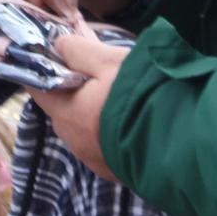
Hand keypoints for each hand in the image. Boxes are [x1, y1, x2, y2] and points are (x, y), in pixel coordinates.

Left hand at [29, 34, 130, 182]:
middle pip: (62, 108)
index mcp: (66, 113)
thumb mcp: (109, 61)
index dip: (43, 68)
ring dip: (93, 111)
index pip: (37, 88)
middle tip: (98, 72)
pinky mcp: (113, 170)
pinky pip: (101, 143)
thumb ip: (78, 50)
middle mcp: (73, 141)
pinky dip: (108, 130)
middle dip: (74, 89)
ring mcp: (93, 159)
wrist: (179, 143)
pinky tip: (129, 119)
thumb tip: (58, 45)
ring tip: (119, 96)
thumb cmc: (140, 95)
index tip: (57, 55)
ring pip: (83, 127)